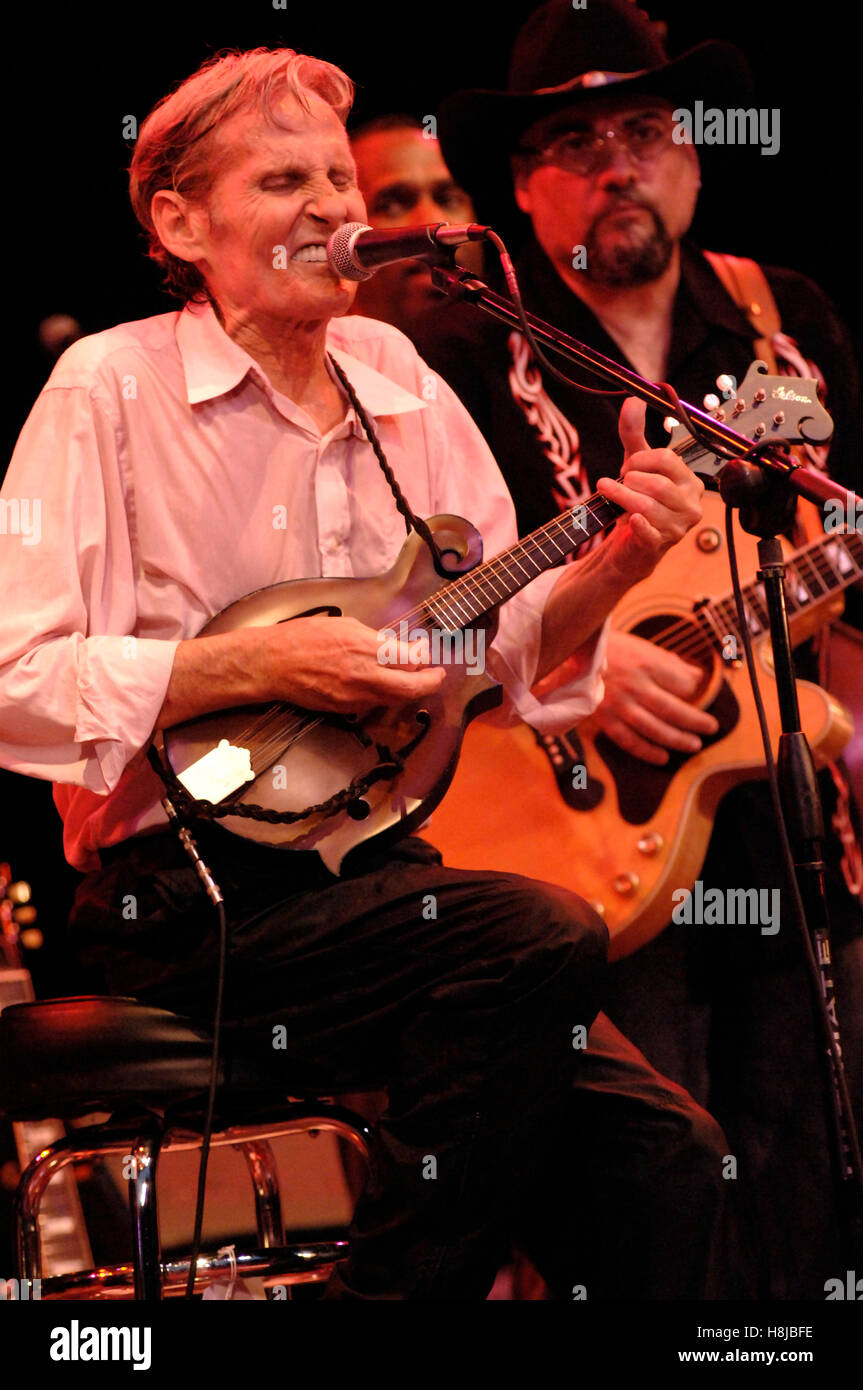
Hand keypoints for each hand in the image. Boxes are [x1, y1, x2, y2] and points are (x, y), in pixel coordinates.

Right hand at [258, 614, 446, 713]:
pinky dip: (386, 695)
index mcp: (366, 648)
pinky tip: (383, 684)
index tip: (425, 650)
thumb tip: (397, 647)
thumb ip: (375, 639)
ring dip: (409, 690)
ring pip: (396, 699)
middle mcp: (365, 675)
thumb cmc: (303, 637)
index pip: (412, 659)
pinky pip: (375, 704)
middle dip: (431, 682)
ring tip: (414, 678)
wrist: (272, 664)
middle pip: (413, 687)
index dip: (424, 655)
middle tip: (437, 675)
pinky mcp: (345, 710)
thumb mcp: (345, 625)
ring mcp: (355, 697)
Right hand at [595, 630, 718, 764]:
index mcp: (645, 663)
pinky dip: (646, 751)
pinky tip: (662, 757)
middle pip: (671, 709)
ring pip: (652, 728)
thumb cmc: (611, 649)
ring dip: (676, 739)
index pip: (681, 683)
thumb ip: (670, 663)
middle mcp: (633, 685)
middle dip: (695, 721)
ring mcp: (617, 704)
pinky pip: (628, 740)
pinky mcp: (604, 718)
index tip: (701, 693)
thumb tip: (697, 676)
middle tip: (711, 727)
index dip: (696, 689)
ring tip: (694, 745)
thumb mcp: (642, 646)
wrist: (571, 654)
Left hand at [596, 397, 703, 583]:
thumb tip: (633, 398)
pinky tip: (629, 520)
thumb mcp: (635, 464)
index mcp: (690, 482)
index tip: (627, 468)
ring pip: (647, 505)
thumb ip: (634, 432)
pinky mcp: (661, 545)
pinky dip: (636, 524)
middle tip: (618, 483)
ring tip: (608, 492)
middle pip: (657, 484)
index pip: (667, 460)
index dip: (640, 460)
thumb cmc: (638, 500)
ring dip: (621, 496)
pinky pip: (649, 532)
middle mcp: (691, 504)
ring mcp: (678, 527)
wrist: (632, 543)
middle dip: (629, 480)